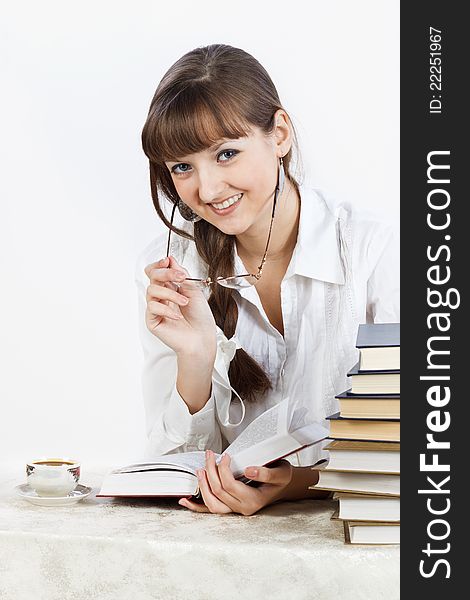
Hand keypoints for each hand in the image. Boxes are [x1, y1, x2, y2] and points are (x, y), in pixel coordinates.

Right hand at [144, 256, 216, 355]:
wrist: (202, 337)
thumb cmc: (200, 317)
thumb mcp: (193, 290)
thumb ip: (180, 274)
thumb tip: (170, 259)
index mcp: (170, 287)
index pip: (156, 271)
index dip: (159, 264)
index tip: (167, 261)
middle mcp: (161, 296)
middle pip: (152, 277)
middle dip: (166, 273)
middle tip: (180, 278)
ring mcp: (156, 308)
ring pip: (152, 290)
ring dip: (171, 294)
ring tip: (185, 303)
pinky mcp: (152, 320)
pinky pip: (153, 307)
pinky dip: (167, 310)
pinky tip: (178, 316)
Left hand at [178, 450, 292, 515]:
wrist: (283, 486)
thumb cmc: (281, 478)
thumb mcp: (280, 473)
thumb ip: (265, 473)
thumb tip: (248, 471)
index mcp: (253, 501)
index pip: (230, 486)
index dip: (224, 469)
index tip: (226, 456)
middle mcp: (243, 509)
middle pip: (218, 491)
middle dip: (211, 471)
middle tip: (210, 455)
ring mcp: (235, 510)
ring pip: (212, 503)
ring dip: (202, 486)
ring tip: (200, 470)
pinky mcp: (230, 507)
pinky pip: (210, 509)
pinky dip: (196, 506)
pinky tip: (184, 501)